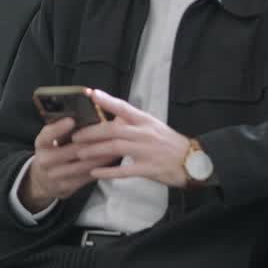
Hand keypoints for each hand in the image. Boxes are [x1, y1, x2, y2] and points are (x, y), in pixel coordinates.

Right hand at [19, 117, 111, 211]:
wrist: (42, 180)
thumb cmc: (53, 151)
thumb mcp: (51, 139)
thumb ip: (65, 126)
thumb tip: (88, 105)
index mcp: (41, 143)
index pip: (47, 135)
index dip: (59, 128)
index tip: (72, 120)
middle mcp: (45, 160)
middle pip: (71, 150)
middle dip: (92, 141)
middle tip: (110, 132)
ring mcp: (55, 175)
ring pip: (82, 165)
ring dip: (101, 156)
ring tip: (116, 146)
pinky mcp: (66, 187)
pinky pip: (86, 177)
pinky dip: (100, 168)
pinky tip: (112, 160)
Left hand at [71, 90, 191, 187]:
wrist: (192, 161)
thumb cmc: (170, 143)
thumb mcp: (154, 127)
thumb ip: (134, 123)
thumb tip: (114, 117)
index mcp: (146, 121)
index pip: (124, 107)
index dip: (107, 100)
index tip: (91, 94)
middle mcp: (145, 133)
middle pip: (114, 130)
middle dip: (92, 133)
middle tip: (75, 136)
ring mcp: (146, 151)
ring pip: (115, 148)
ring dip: (95, 150)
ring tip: (79, 153)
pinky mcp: (148, 169)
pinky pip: (124, 170)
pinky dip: (108, 171)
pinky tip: (95, 173)